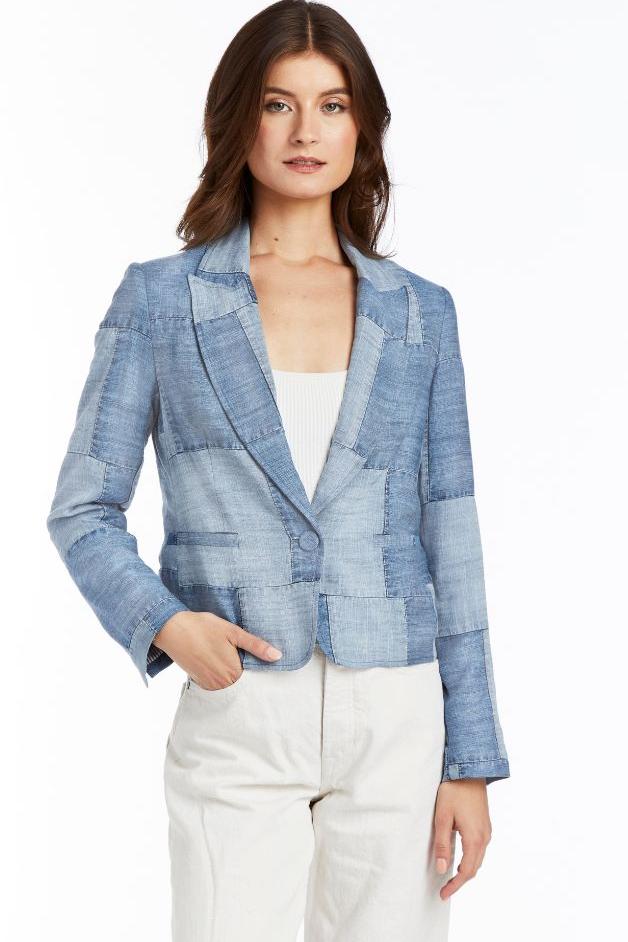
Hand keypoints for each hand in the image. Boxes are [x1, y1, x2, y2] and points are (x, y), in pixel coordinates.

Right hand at [152, 610, 282, 689]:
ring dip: (231, 674)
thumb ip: (256, 646)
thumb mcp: (233, 632)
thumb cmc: (203, 627)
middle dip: (245, 673)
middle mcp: (222, 684)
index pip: (254, 679)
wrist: (172, 629)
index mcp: (234, 672)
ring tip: (227, 656)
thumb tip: (277, 656)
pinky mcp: (199, 682)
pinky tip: (217, 661)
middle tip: (241, 656)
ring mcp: (209, 685)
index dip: (258, 670)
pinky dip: (220, 676)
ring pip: (229, 684)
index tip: (259, 662)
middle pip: (242, 683)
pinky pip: (216, 684)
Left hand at [433, 778, 491, 899]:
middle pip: (474, 868)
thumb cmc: (454, 791)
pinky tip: (460, 858)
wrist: (470, 770)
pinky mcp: (485, 825)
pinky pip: (479, 849)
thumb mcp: (442, 817)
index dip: (455, 885)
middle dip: (460, 881)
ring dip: (466, 870)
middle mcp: (485, 837)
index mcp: (475, 838)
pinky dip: (470, 859)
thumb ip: (442, 844)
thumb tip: (442, 869)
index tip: (444, 894)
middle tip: (445, 889)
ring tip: (450, 877)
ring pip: (478, 859)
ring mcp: (487, 831)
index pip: (466, 871)